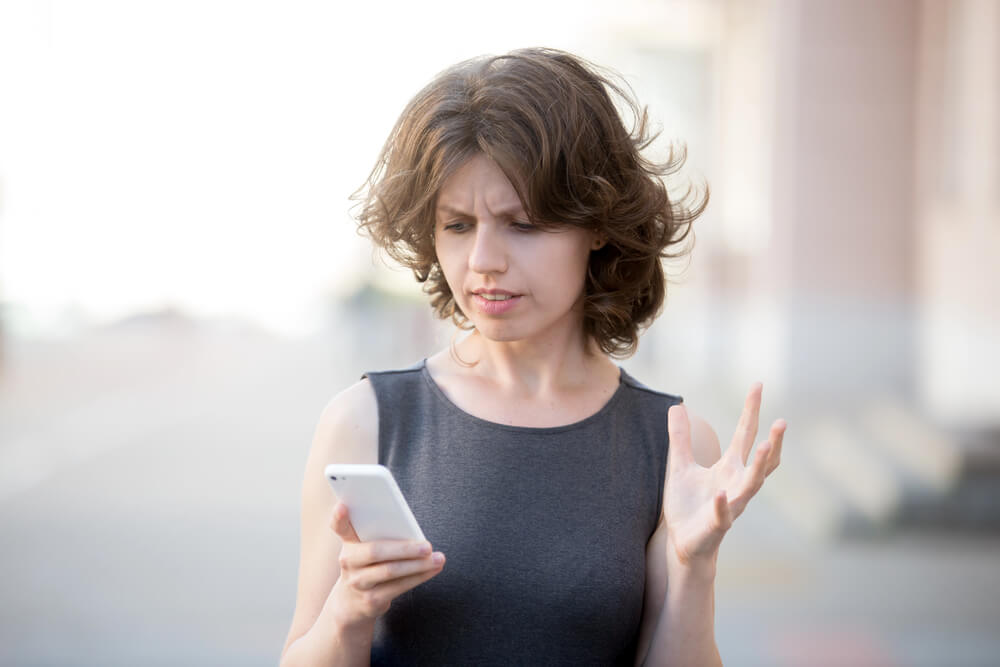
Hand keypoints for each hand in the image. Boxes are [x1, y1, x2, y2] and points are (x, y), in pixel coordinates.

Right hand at [327, 502, 445, 628]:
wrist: (351, 603)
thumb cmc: (368, 566)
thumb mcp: (366, 549)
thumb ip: (381, 536)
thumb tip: (412, 530)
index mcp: (348, 543)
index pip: (339, 527)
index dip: (338, 517)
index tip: (343, 505)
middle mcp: (348, 562)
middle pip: (376, 552)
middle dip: (404, 548)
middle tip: (427, 546)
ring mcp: (358, 582)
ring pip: (391, 571)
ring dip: (418, 565)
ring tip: (438, 558)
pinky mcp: (371, 600)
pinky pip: (399, 587)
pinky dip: (419, 577)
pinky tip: (433, 569)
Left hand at [664, 383, 785, 570]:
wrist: (683, 543)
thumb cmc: (688, 505)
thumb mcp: (680, 465)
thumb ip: (680, 437)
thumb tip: (677, 405)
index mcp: (729, 467)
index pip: (745, 434)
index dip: (751, 410)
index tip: (758, 385)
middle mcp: (736, 483)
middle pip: (760, 459)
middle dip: (773, 441)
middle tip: (782, 421)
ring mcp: (731, 505)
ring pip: (751, 486)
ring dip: (759, 467)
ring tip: (768, 446)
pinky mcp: (717, 525)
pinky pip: (724, 515)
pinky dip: (724, 505)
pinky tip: (721, 493)